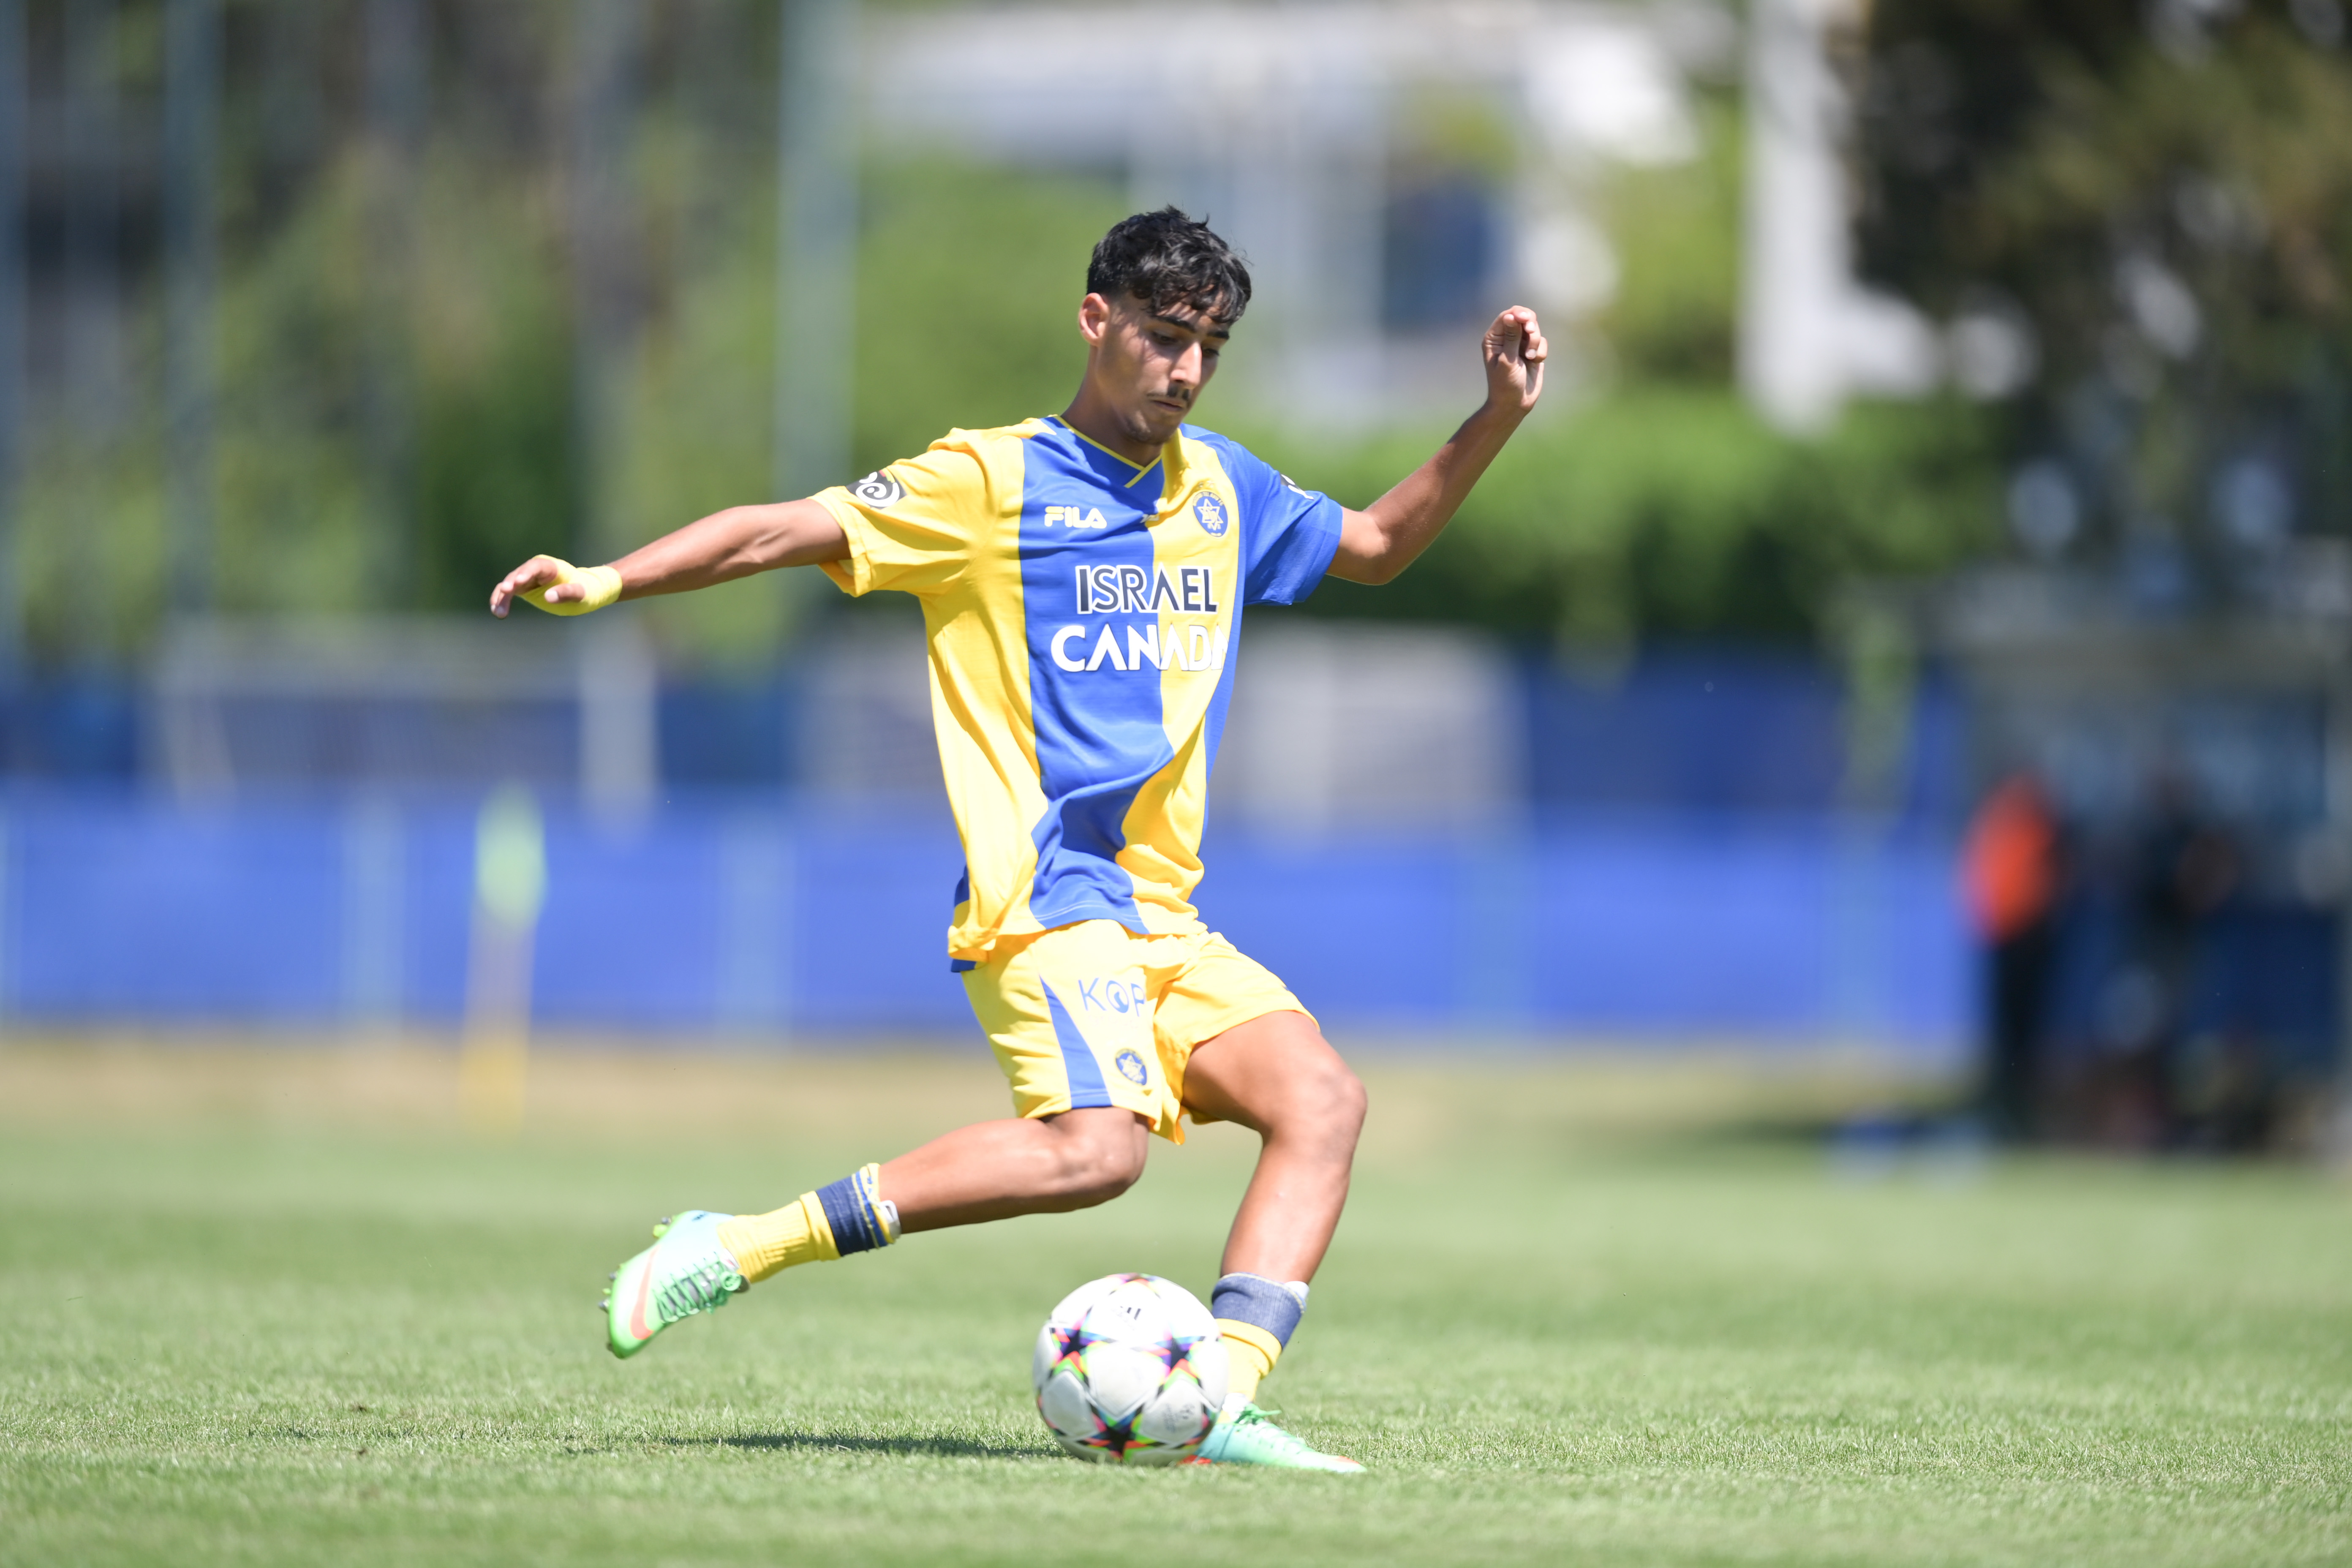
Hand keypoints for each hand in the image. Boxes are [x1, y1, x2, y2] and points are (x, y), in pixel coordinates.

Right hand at [490, 555, 618, 617]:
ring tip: (499, 612)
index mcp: (550, 566)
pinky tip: (498, 613)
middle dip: (510, 583)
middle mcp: (535, 569)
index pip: (535, 567)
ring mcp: (528, 579)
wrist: (584, 592)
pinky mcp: (523, 588)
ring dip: (502, 596)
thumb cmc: (586, 590)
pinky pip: (509, 593)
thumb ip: (567, 593)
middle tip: (505, 591)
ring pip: (510, 584)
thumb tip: (548, 597)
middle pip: (518, 574)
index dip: (526, 573)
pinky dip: (502, 601)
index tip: (518, 582)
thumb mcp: (581, 593)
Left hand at [1481, 307, 1546, 418]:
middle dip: (1530, 326)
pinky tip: (1534, 362)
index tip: (1526, 320)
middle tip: (1530, 333)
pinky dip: (1540, 351)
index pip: (1508, 316)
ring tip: (1529, 357)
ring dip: (1535, 341)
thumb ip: (1511, 337)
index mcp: (1495, 338)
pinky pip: (1542, 342)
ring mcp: (1520, 345)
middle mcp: (1507, 339)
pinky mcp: (1532, 352)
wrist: (1515, 404)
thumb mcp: (1507, 360)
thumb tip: (1511, 315)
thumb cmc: (1505, 384)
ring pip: (1535, 330)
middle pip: (1524, 318)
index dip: (1518, 314)